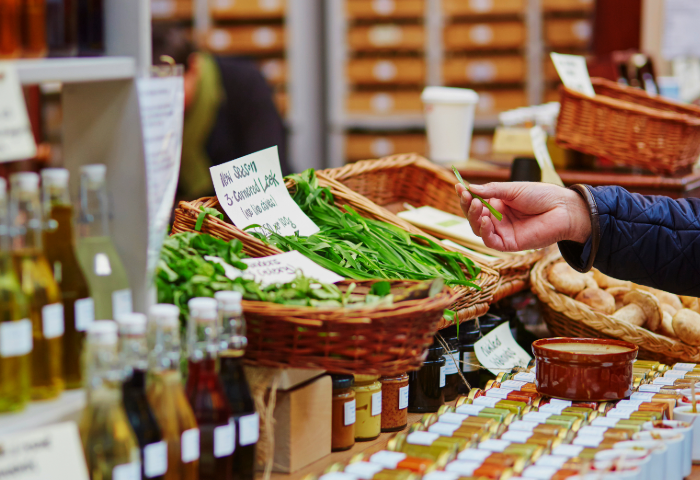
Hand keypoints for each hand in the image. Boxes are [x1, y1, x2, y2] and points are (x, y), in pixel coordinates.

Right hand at [455, 182, 591, 251]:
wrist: (563, 209)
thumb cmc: (541, 196)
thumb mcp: (513, 189)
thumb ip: (492, 190)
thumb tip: (470, 188)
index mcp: (497, 204)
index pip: (475, 202)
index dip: (466, 196)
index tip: (459, 186)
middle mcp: (498, 219)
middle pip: (474, 217)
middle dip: (468, 206)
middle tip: (467, 196)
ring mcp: (502, 232)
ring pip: (479, 229)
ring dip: (474, 217)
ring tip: (476, 205)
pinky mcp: (509, 244)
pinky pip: (491, 241)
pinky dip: (485, 231)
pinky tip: (486, 220)